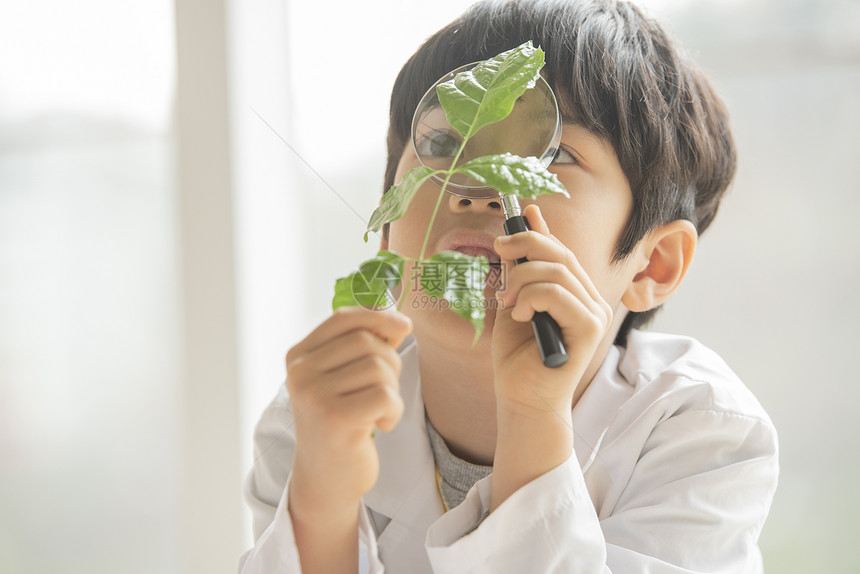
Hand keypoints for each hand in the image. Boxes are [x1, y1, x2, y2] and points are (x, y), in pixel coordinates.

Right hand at [286, 306, 411, 520]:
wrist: (326, 480)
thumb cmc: (341, 424)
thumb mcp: (343, 380)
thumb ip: (363, 348)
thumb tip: (399, 321)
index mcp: (299, 356)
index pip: (343, 318)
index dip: (379, 316)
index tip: (403, 326)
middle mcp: (301, 372)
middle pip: (366, 341)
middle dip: (390, 362)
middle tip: (385, 391)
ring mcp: (315, 396)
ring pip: (378, 367)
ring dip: (393, 390)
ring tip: (380, 411)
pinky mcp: (335, 419)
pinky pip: (385, 395)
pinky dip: (394, 410)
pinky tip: (382, 425)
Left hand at [491, 203, 612, 416]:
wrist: (521, 398)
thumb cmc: (517, 356)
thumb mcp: (515, 300)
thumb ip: (522, 267)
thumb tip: (527, 221)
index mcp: (577, 294)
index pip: (562, 251)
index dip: (538, 231)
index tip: (515, 219)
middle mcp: (592, 302)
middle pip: (561, 254)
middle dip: (524, 245)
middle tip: (497, 251)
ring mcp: (595, 315)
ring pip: (556, 272)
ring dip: (521, 279)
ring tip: (505, 301)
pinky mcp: (589, 329)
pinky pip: (557, 294)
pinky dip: (531, 297)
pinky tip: (520, 315)